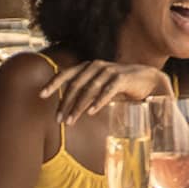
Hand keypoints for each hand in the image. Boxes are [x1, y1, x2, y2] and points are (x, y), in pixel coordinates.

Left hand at [42, 61, 170, 125]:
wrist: (148, 80)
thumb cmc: (120, 86)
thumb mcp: (100, 87)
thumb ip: (85, 91)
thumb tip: (65, 106)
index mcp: (89, 67)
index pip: (68, 73)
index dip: (53, 83)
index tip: (41, 95)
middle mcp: (97, 66)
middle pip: (76, 84)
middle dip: (65, 103)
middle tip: (59, 120)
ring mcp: (110, 71)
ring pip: (89, 89)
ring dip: (78, 107)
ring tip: (71, 121)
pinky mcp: (123, 78)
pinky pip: (108, 91)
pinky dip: (98, 101)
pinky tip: (91, 112)